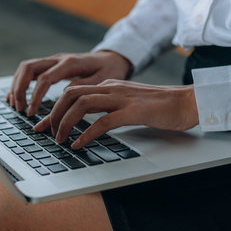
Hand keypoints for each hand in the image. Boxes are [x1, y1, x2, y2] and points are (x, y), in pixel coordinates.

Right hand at [6, 51, 132, 115]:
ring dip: (17, 85)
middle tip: (19, 109)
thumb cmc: (108, 71)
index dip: (35, 96)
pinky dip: (20, 82)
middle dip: (19, 89)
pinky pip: (30, 70)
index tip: (31, 114)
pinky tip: (16, 96)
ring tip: (15, 105)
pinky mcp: (51, 65)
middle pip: (28, 68)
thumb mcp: (101, 83)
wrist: (112, 58)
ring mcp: (53, 60)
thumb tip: (62, 106)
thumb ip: (81, 93)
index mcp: (70, 63)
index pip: (44, 78)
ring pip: (26, 67)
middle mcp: (58, 59)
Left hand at [34, 79, 198, 148]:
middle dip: (53, 114)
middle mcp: (111, 88)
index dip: (53, 109)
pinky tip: (80, 144)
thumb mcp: (126, 103)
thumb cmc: (158, 107)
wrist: (187, 102)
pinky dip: (87, 134)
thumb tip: (86, 123)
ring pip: (82, 104)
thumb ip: (107, 108)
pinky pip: (103, 121)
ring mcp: (122, 98)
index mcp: (108, 86)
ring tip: (61, 140)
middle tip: (49, 133)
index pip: (72, 92)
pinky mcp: (134, 111)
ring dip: (66, 123)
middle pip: (70, 94)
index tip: (43, 125)